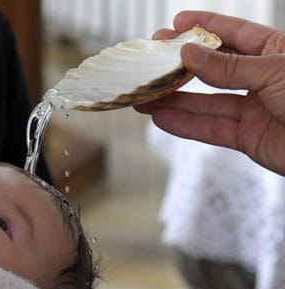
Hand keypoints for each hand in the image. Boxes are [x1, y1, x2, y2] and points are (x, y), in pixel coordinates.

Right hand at [135, 11, 284, 175]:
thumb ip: (227, 67)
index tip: (176, 23)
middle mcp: (264, 78)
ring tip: (145, 95)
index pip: (235, 34)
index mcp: (277, 52)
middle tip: (152, 59)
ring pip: (208, 101)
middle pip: (215, 69)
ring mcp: (256, 108)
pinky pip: (212, 129)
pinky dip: (186, 125)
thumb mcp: (273, 72)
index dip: (205, 27)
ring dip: (175, 99)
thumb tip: (188, 53)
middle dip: (182, 66)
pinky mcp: (250, 138)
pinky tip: (162, 118)